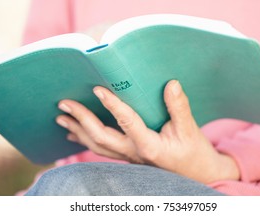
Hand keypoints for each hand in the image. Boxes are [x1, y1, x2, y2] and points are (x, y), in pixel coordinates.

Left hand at [56, 80, 239, 183]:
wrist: (198, 175)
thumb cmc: (194, 153)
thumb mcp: (190, 130)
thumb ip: (179, 107)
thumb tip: (171, 84)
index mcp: (148, 146)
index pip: (126, 122)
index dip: (111, 104)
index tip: (97, 89)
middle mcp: (134, 153)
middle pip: (100, 138)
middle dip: (81, 119)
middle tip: (64, 103)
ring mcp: (129, 157)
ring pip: (97, 146)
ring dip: (78, 131)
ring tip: (61, 117)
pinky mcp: (129, 156)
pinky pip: (102, 149)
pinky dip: (86, 140)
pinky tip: (75, 133)